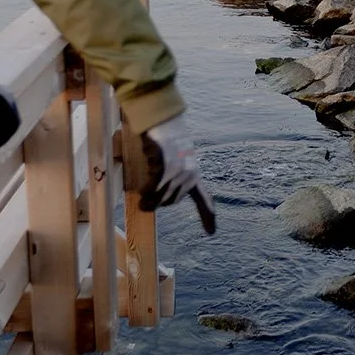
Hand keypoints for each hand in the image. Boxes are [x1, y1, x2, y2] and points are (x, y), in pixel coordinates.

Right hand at [138, 115, 216, 232]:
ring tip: (142, 196)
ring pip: (161, 197)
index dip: (207, 216)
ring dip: (149, 199)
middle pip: (170, 201)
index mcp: (195, 175)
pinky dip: (146, 191)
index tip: (212, 233)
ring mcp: (179, 172)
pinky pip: (152, 189)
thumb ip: (175, 178)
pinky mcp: (166, 168)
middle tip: (148, 196)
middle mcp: (190, 176)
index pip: (204, 200)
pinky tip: (142, 189)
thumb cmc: (166, 141)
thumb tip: (159, 201)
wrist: (163, 121)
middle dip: (158, 201)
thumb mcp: (177, 161)